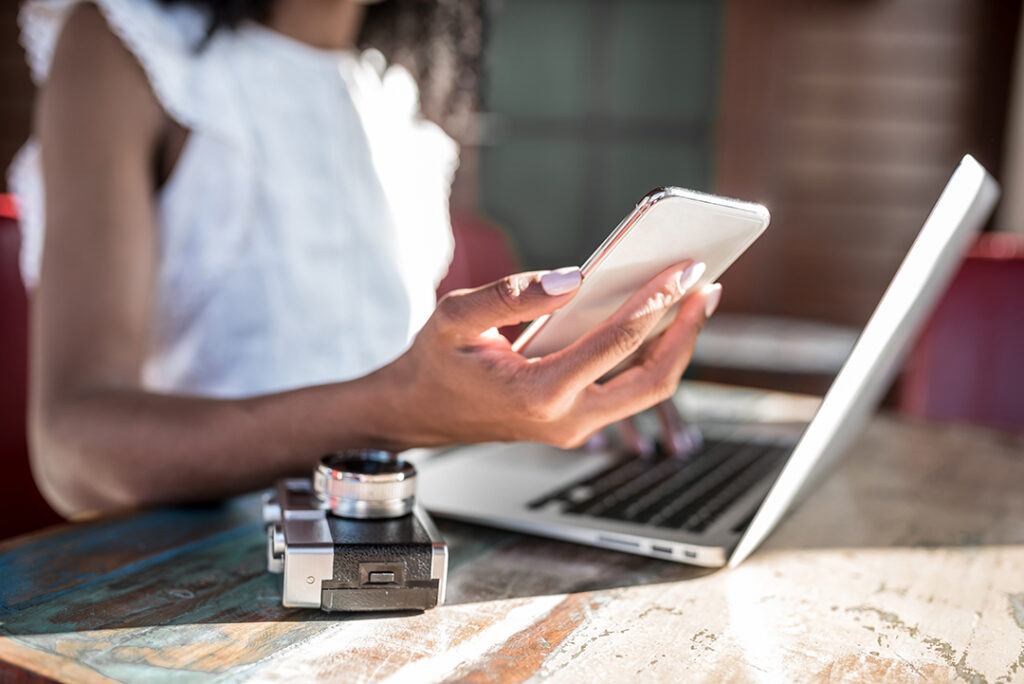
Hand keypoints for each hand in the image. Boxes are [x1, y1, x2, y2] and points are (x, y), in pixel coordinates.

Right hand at [374, 262, 721, 449]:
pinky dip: (651, 355)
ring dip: (676, 346)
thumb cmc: (436, 363)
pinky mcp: (578, 422)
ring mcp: (576, 427)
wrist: (419, 412)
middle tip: (707, 286)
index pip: (614, 344)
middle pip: (652, 382)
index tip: (683, 269)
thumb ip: (511, 295)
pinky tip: (661, 320)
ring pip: (648, 391)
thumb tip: (572, 279)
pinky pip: (628, 390)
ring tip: (695, 300)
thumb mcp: (455, 317)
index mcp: (537, 394)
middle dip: (686, 333)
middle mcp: (566, 420)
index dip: (654, 302)